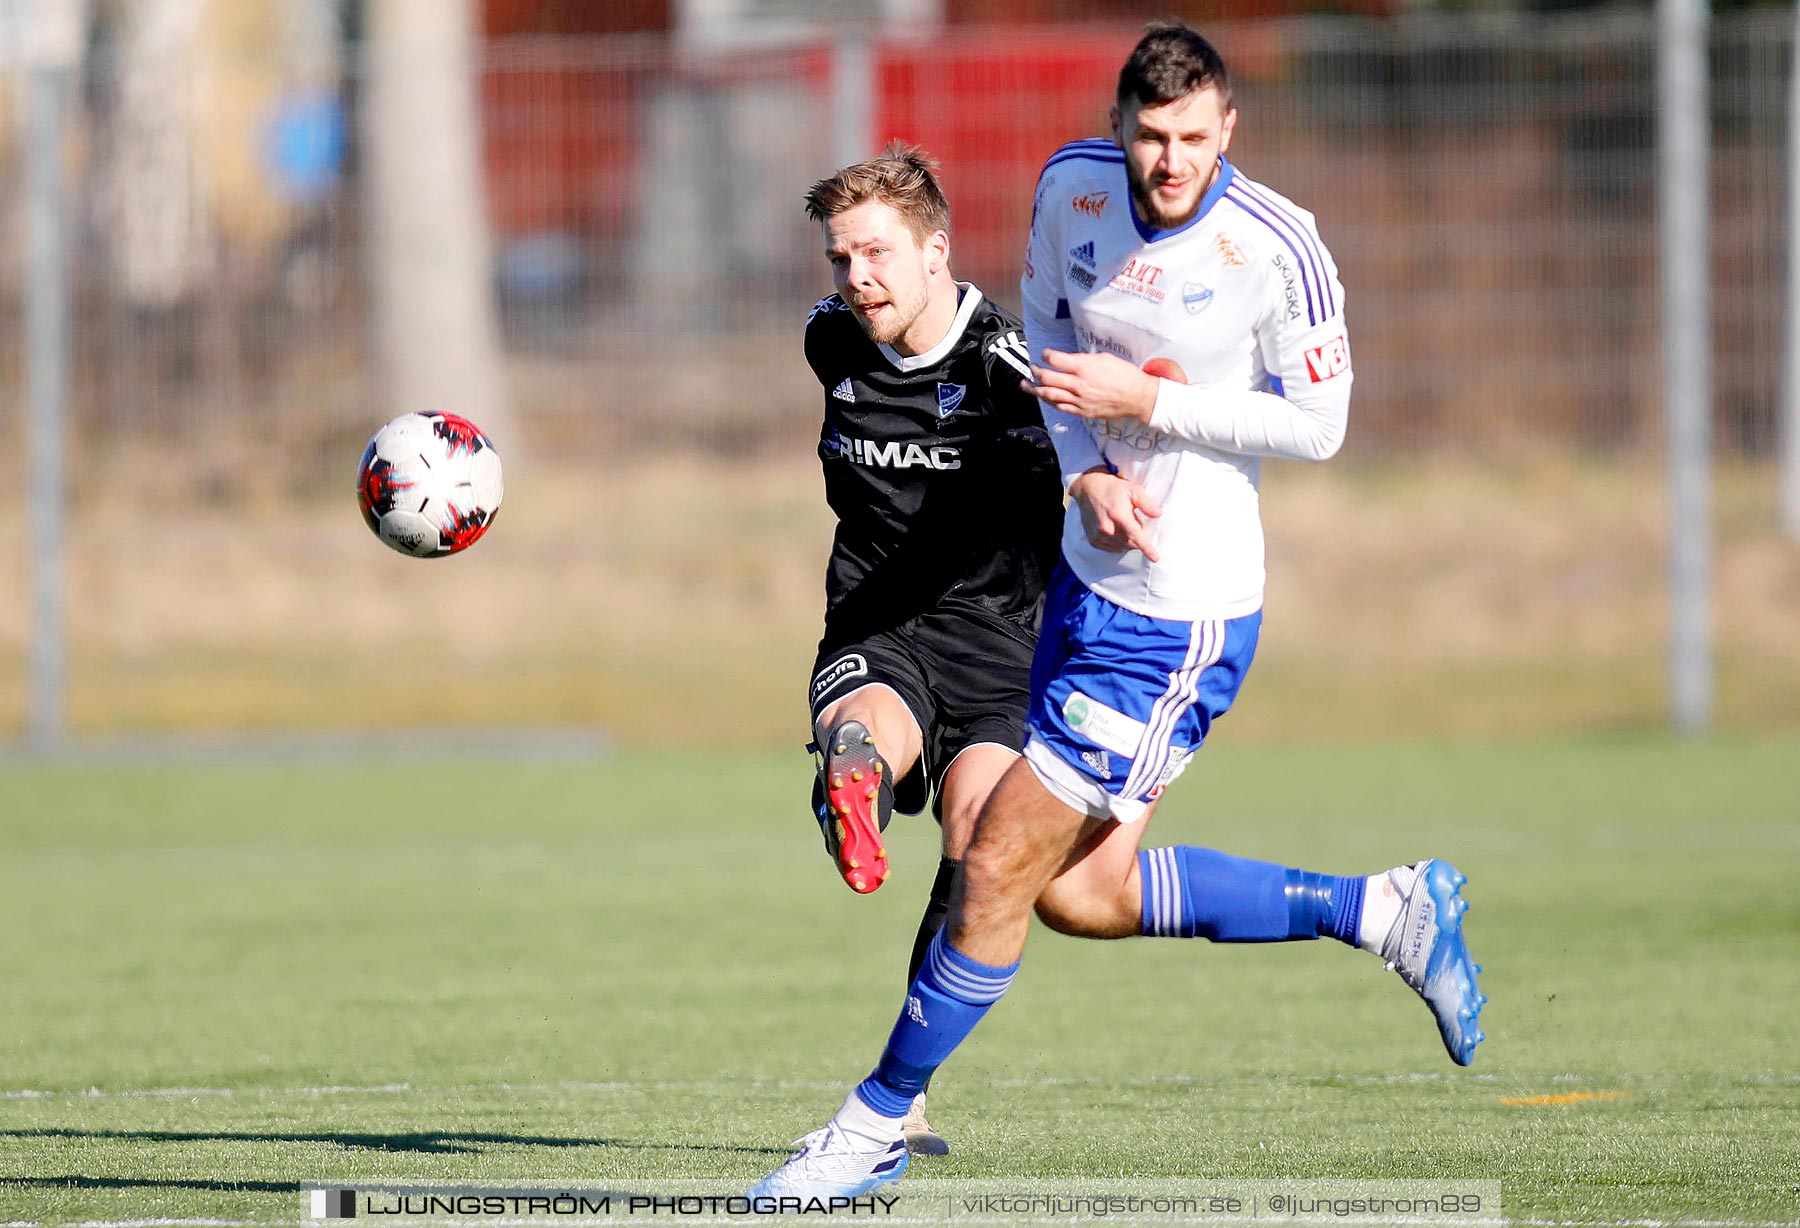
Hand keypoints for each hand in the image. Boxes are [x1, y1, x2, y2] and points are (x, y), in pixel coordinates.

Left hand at [1021, 349, 1159, 422]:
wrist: (1137, 397)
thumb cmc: (1124, 375)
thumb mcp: (1105, 358)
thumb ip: (1084, 359)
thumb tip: (1069, 360)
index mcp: (1085, 368)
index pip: (1055, 359)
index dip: (1046, 355)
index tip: (1045, 353)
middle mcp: (1079, 384)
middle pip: (1047, 377)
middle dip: (1036, 371)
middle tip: (1033, 367)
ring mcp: (1079, 400)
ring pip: (1049, 394)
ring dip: (1034, 389)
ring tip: (1026, 385)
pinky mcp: (1082, 411)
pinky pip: (1060, 407)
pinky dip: (1049, 401)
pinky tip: (1044, 397)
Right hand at [1068, 469, 1160, 560]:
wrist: (1088, 489)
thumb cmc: (1112, 489)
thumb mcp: (1133, 490)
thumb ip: (1146, 503)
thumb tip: (1158, 514)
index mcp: (1118, 516)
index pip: (1136, 536)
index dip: (1147, 548)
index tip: (1155, 558)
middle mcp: (1107, 528)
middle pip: (1131, 542)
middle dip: (1137, 535)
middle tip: (1133, 520)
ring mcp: (1098, 536)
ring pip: (1122, 546)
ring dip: (1127, 540)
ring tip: (1122, 523)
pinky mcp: (1093, 540)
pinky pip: (1111, 548)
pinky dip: (1117, 542)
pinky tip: (1115, 530)